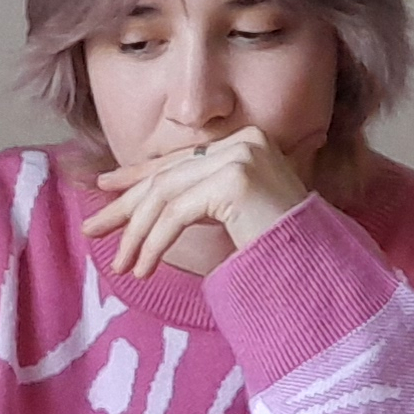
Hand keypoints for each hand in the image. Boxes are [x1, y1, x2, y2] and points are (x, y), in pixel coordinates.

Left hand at [81, 125, 313, 276]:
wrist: (322, 271)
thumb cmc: (282, 249)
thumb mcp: (232, 214)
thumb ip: (200, 198)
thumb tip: (147, 201)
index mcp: (244, 142)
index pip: (179, 160)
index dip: (137, 176)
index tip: (104, 189)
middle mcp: (242, 142)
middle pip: (169, 175)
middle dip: (125, 205)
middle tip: (92, 228)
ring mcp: (240, 158)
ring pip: (167, 195)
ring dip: (137, 234)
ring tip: (122, 264)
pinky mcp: (236, 181)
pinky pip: (178, 213)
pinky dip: (154, 242)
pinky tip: (143, 267)